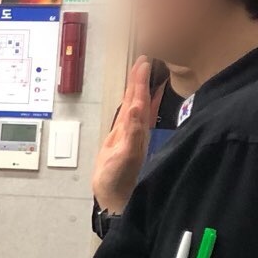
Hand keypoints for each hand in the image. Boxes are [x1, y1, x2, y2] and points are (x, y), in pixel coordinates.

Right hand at [92, 57, 165, 216]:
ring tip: (139, 73)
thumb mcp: (124, 154)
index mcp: (137, 128)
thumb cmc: (118, 179)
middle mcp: (135, 129)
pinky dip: (129, 105)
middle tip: (143, 59)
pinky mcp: (121, 141)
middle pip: (138, 98)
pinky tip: (132, 102)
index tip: (144, 61)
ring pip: (134, 105)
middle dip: (140, 79)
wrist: (113, 198)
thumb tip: (137, 106)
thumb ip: (132, 131)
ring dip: (136, 89)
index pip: (139, 98)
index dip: (141, 80)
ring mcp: (128, 134)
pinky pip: (127, 116)